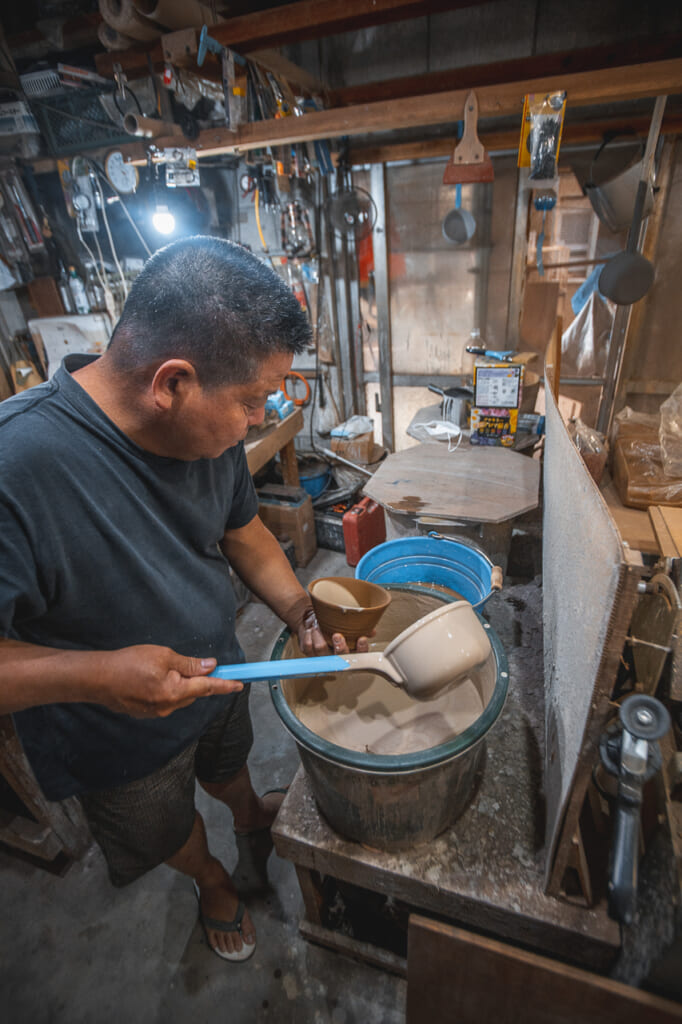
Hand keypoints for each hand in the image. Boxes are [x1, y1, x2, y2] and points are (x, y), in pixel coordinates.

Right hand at [90, 645, 240, 717]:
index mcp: (175, 692)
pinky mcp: (146, 713)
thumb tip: (210, 667)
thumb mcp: (163, 656)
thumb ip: (189, 664)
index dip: (225, 685)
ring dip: (179, 685)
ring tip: (159, 668)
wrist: (97, 679)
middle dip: (196, 680)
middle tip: (190, 664)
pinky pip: (165, 701)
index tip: (240, 685)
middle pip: (193, 693)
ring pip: (179, 697)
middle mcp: (168, 707)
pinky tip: (150, 678)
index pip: (208, 688)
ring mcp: (156, 712)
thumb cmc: (128, 663)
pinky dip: (166, 690)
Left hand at [295, 608, 370, 655]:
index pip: (359, 655)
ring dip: (320, 635)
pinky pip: (308, 645)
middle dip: (340, 647)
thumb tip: (372, 631)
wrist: (313, 622)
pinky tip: (311, 629)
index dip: (361, 649)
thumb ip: (361, 628)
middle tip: (337, 635)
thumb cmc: (332, 625)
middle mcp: (336, 657)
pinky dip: (310, 634)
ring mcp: (321, 656)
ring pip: (321, 649)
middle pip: (340, 659)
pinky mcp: (308, 652)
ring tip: (319, 625)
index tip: (361, 639)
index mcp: (348, 651)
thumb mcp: (348, 625)